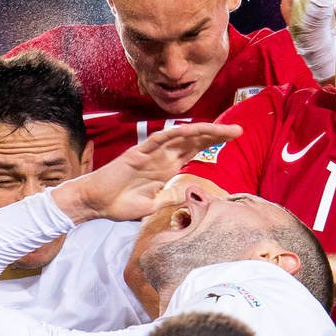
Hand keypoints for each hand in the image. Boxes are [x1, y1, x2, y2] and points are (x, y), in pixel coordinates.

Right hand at [51, 123, 241, 222]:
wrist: (96, 203)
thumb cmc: (121, 204)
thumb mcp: (154, 205)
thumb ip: (172, 198)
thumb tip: (191, 197)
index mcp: (167, 168)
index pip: (194, 151)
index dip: (213, 144)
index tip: (234, 140)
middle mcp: (162, 157)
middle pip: (193, 141)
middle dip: (216, 135)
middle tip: (239, 131)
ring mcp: (150, 153)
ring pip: (180, 136)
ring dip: (202, 131)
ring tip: (223, 130)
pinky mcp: (137, 153)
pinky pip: (158, 140)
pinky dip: (174, 133)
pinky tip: (189, 130)